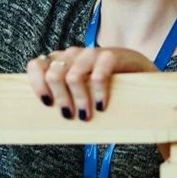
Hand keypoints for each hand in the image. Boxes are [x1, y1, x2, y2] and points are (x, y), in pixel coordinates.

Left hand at [25, 47, 158, 120]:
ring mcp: (91, 53)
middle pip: (54, 74)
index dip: (37, 84)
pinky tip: (102, 106)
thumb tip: (43, 125)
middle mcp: (73, 54)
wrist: (140, 72)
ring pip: (73, 76)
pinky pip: (99, 75)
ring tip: (86, 115)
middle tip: (70, 115)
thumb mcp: (81, 91)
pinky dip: (98, 93)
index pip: (36, 65)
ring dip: (79, 100)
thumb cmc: (105, 87)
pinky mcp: (112, 55)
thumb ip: (65, 98)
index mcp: (60, 60)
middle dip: (61, 98)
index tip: (46, 104)